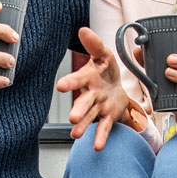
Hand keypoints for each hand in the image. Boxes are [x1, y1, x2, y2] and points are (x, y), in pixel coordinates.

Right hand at [56, 26, 143, 148]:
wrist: (115, 87)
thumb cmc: (106, 71)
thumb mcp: (104, 54)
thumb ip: (94, 44)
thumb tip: (83, 29)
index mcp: (89, 78)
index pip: (79, 80)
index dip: (71, 83)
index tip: (60, 86)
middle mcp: (91, 95)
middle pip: (85, 102)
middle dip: (79, 110)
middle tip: (72, 117)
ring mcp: (99, 107)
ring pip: (91, 117)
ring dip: (83, 126)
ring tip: (75, 134)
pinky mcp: (108, 117)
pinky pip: (104, 127)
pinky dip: (101, 137)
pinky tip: (97, 147)